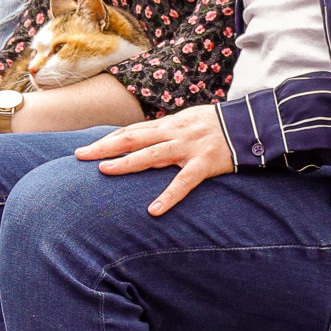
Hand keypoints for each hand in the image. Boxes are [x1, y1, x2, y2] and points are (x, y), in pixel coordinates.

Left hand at [75, 103, 233, 215]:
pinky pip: (183, 182)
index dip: (109, 139)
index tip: (88, 147)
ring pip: (151, 155)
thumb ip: (168, 130)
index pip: (132, 131)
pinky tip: (154, 210)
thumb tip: (147, 138)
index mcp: (169, 124)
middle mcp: (173, 133)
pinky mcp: (204, 164)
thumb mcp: (189, 121)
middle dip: (104, 147)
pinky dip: (168, 196)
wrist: (250, 123)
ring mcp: (188, 148)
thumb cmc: (218, 125)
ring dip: (126, 163)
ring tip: (104, 171)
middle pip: (132, 139)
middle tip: (80, 155)